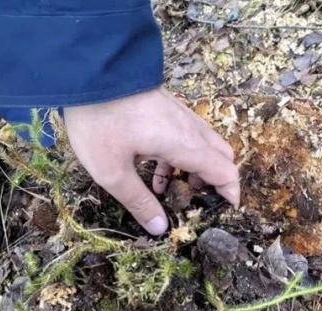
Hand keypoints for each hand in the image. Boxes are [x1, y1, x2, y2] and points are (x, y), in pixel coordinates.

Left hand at [63, 87, 239, 234]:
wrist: (90, 72)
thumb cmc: (100, 122)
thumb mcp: (112, 171)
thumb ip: (138, 201)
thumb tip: (159, 228)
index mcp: (185, 145)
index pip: (225, 172)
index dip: (231, 194)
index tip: (226, 212)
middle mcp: (190, 129)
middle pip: (221, 157)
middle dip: (215, 182)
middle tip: (195, 202)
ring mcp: (180, 114)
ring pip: (204, 145)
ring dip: (195, 169)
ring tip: (168, 189)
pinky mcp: (167, 108)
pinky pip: (187, 135)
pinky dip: (181, 155)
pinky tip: (153, 168)